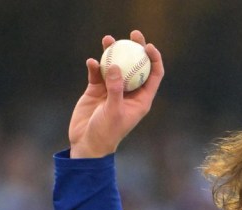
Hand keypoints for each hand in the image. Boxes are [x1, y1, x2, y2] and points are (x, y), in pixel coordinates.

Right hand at [68, 30, 164, 158]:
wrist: (87, 143)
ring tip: (108, 39)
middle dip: (135, 48)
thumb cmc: (106, 133)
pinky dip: (95, 66)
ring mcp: (113, 90)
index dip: (154, 58)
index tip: (147, 46)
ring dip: (113, 52)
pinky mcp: (96, 90)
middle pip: (136, 65)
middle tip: (133, 34)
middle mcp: (129, 92)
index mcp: (141, 99)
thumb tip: (116, 66)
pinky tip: (91, 62)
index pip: (154, 75)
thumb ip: (115, 89)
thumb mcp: (113, 111)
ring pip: (116, 66)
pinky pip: (97, 73)